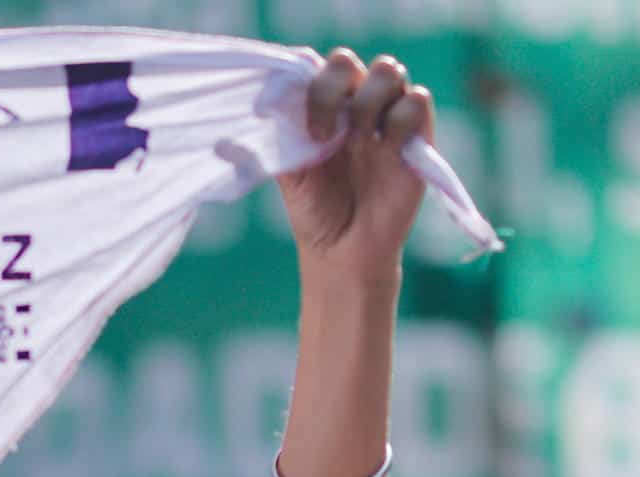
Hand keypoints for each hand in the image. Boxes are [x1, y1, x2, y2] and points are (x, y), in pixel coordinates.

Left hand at [278, 50, 432, 284]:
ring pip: (390, 72)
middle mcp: (355, 106)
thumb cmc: (314, 211)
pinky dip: (399, 118)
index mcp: (324, 108)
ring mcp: (386, 119)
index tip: (295, 123)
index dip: (308, 84)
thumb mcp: (286, 179)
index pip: (318, 68)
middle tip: (319, 133)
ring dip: (367, 100)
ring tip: (356, 140)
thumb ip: (263, 153)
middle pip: (349, 62)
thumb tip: (221, 142)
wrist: (344, 251)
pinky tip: (383, 147)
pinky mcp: (417, 139)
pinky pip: (418, 102)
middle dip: (332, 88)